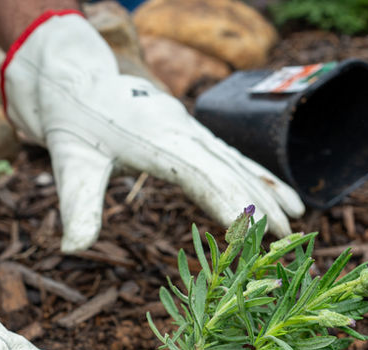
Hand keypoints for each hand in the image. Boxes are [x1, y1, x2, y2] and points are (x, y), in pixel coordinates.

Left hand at [1, 11, 304, 252]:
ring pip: (237, 161)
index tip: (252, 228)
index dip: (227, 200)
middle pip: (228, 168)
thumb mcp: (69, 164)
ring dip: (268, 189)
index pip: (199, 173)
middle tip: (287, 235)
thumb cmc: (73, 123)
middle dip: (260, 201)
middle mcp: (182, 130)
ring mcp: (191, 129)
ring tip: (299, 217)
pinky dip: (257, 175)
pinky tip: (280, 194)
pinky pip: (231, 156)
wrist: (77, 82)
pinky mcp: (192, 133)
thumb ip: (76, 205)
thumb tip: (71, 249)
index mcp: (155, 138)